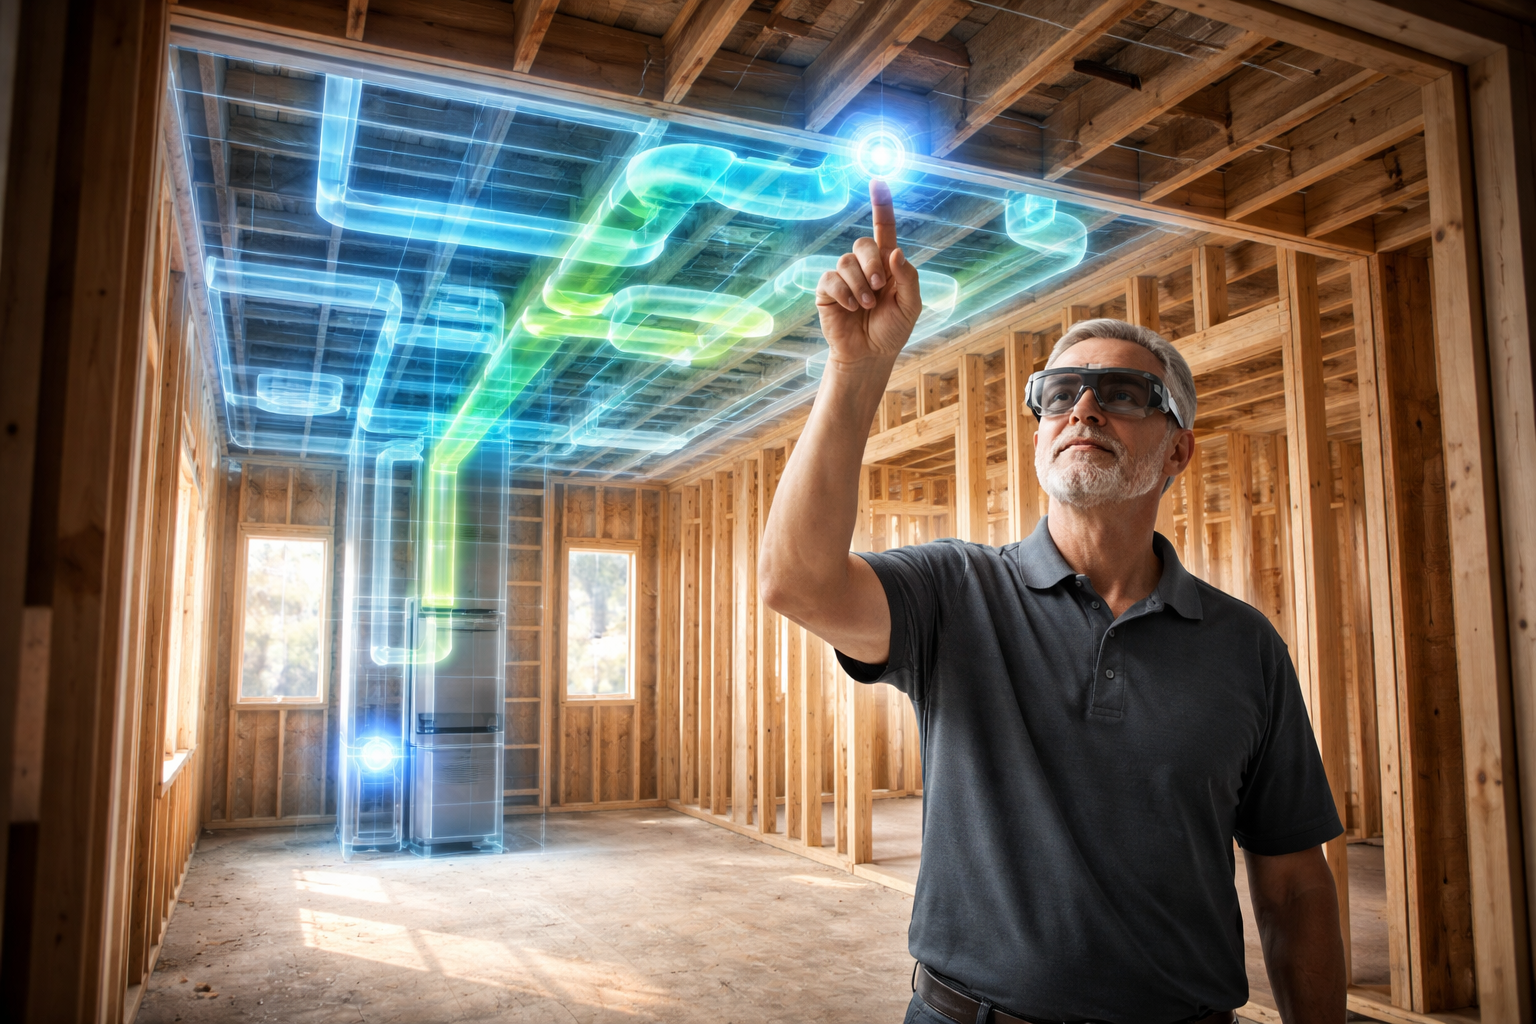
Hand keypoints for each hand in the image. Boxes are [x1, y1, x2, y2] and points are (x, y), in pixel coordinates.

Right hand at [815, 179, 921, 365]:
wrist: (869, 355)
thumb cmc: (892, 330)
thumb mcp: (910, 305)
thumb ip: (907, 278)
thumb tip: (895, 252)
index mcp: (887, 264)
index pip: (884, 229)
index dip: (881, 205)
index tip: (878, 181)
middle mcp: (864, 266)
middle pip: (863, 244)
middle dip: (872, 264)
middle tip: (878, 289)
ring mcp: (844, 277)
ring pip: (846, 262)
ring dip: (859, 286)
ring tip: (866, 306)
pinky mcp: (827, 292)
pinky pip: (831, 279)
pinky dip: (844, 293)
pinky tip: (850, 308)